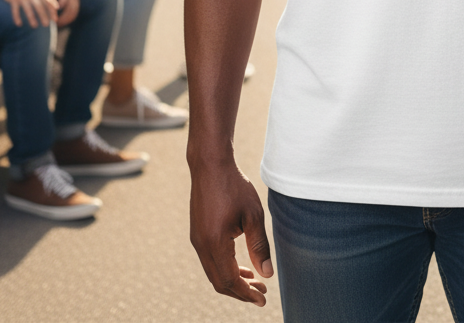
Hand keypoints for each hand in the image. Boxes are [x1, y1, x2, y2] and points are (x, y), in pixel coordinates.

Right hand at [0, 0, 57, 27]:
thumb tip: (56, 9)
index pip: (47, 1)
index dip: (52, 10)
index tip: (55, 19)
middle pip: (39, 5)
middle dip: (43, 15)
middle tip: (46, 25)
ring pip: (28, 9)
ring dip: (31, 18)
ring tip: (35, 26)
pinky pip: (15, 10)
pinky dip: (17, 17)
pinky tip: (19, 24)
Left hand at [46, 0, 80, 25]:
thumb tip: (51, 9)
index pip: (62, 3)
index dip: (57, 12)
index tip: (51, 19)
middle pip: (70, 10)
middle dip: (63, 19)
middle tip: (54, 25)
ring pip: (74, 12)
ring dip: (67, 20)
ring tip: (58, 25)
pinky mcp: (77, 1)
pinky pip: (75, 12)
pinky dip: (70, 18)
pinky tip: (62, 22)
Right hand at [190, 161, 272, 305]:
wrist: (210, 165)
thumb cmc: (234, 186)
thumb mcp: (253, 215)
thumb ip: (259, 246)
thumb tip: (266, 274)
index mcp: (214, 244)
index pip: (230, 281)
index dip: (246, 293)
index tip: (263, 299)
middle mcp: (201, 246)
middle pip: (219, 282)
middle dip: (241, 291)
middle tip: (261, 293)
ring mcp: (197, 240)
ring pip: (214, 272)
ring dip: (233, 280)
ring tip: (254, 280)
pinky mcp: (197, 233)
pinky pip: (210, 260)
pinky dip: (225, 267)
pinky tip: (240, 264)